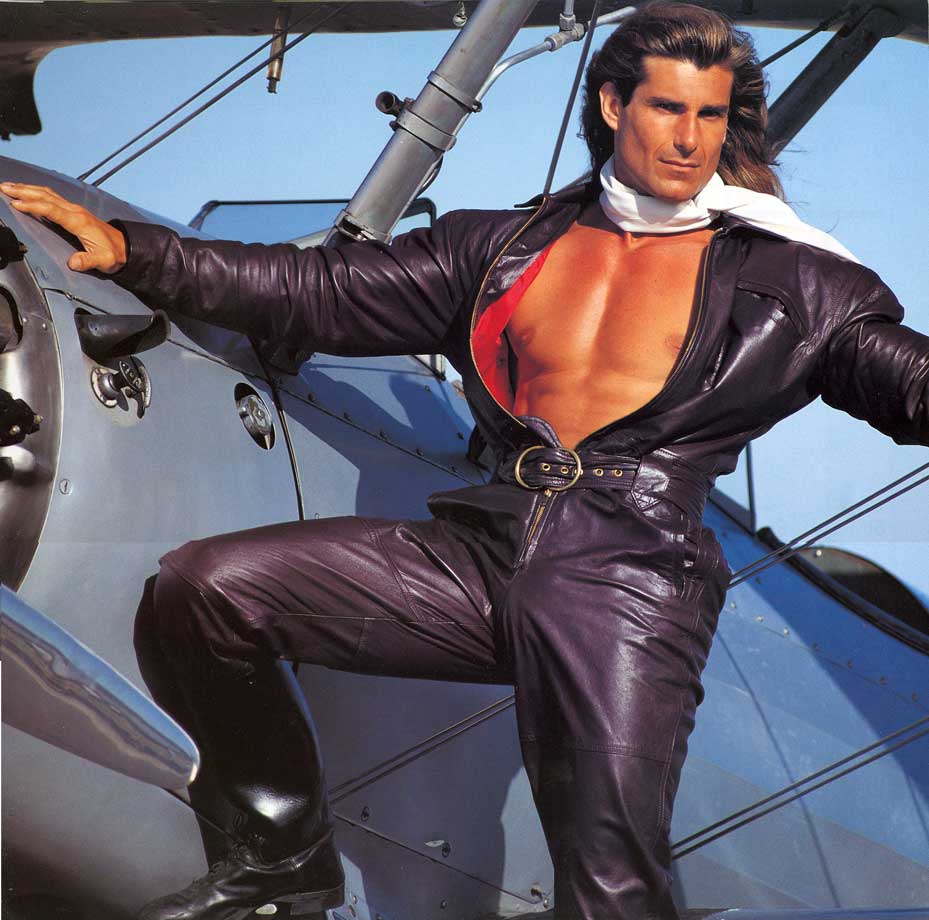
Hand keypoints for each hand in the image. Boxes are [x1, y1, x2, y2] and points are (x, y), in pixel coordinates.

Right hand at [0, 182, 127, 273]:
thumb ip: (88, 261)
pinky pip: (52, 197)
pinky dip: (37, 192)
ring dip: (28, 189)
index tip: (16, 204)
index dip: (33, 206)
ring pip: (48, 194)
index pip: (51, 210)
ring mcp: (75, 209)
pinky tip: (28, 191)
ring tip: (9, 186)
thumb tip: (74, 263)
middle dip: (23, 191)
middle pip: (45, 196)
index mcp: (79, 222)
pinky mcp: (74, 211)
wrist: (125, 247)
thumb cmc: (114, 254)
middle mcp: (75, 211)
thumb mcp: (104, 261)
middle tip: (3, 187)